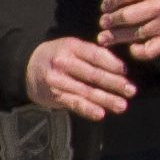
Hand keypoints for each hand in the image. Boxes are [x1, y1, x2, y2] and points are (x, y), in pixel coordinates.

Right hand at [24, 35, 139, 122]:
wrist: (27, 67)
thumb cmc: (59, 56)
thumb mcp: (73, 47)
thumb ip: (93, 54)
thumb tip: (121, 66)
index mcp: (71, 46)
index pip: (95, 55)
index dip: (112, 63)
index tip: (126, 72)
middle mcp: (63, 62)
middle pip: (93, 74)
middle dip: (114, 83)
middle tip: (132, 90)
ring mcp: (58, 80)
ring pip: (85, 91)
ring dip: (106, 99)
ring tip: (122, 105)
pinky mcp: (55, 95)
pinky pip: (74, 103)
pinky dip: (87, 109)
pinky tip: (100, 114)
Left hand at [96, 0, 159, 62]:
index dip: (110, 0)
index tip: (105, 6)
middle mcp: (159, 7)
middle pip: (127, 16)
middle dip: (111, 20)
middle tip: (103, 22)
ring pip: (135, 34)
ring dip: (116, 37)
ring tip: (105, 38)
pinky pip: (150, 50)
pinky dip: (138, 51)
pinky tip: (131, 48)